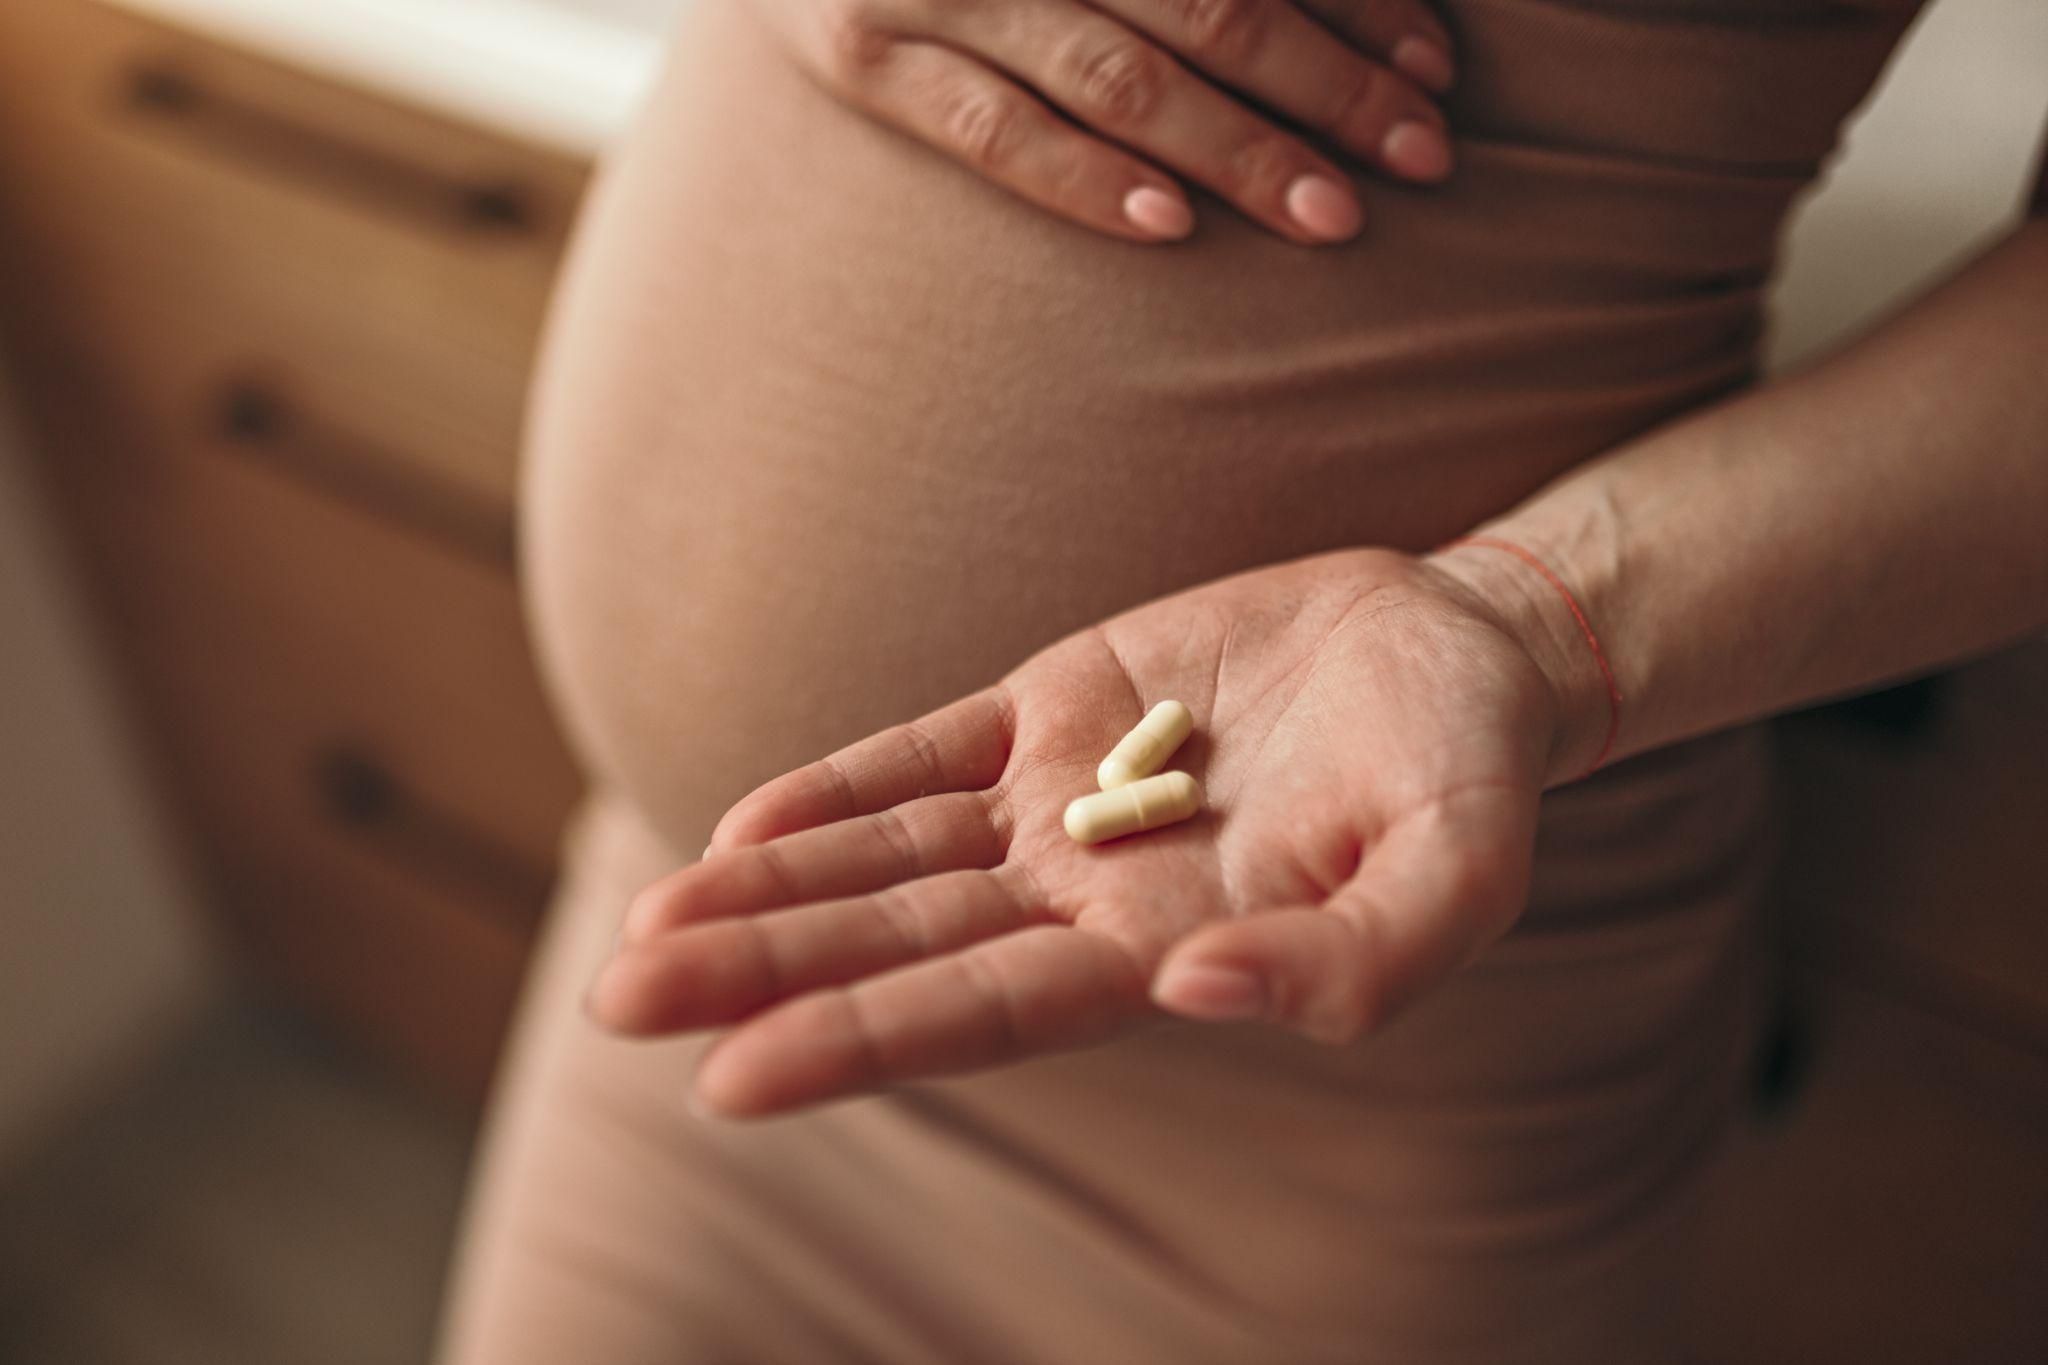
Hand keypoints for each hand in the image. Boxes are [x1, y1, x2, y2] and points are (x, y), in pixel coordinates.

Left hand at [589, 548, 1565, 1116]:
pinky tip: (742, 831)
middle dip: (763, 976)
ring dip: (767, 895)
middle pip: (898, 944)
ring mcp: (1059, 798)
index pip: (988, 1008)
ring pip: (886, 860)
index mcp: (1166, 951)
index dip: (863, 1040)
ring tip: (642, 936)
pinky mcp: (1053, 705)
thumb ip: (1357, 960)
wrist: (1452, 644)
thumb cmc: (1470, 772)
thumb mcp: (1462, 871)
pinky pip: (922, 756)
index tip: (731, 1081)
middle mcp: (1088, 892)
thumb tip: (1198, 997)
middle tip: (619, 1002)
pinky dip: (836, 791)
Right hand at [742, 0, 1455, 243]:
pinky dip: (1083, 177)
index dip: (1354, 2)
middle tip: (1423, 158)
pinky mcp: (865, 60)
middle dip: (1327, 86)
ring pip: (1117, 73)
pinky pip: (991, 131)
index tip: (1436, 70)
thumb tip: (1327, 6)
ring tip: (1330, 214)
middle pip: (1207, 4)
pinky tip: (1170, 226)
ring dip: (1235, 148)